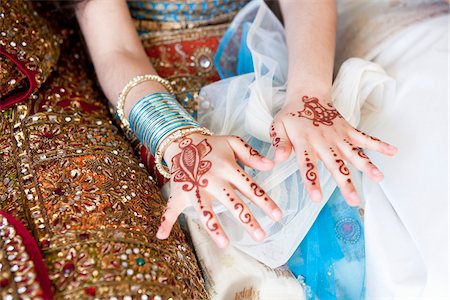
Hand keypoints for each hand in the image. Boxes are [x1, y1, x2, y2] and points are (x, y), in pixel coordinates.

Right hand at [156, 134, 282, 247]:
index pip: (251, 188)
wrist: (183, 141)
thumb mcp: (233, 143)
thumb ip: (252, 154)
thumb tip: (272, 166)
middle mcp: (213, 180)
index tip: (278, 216)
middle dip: (247, 220)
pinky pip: (170, 208)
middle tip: (260, 236)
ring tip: (225, 244)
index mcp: (228, 169)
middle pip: (233, 203)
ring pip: (205, 210)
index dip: (265, 202)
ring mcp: (195, 188)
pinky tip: (161, 235)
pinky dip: (165, 221)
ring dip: (214, 228)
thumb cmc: (211, 145)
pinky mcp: (180, 192)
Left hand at [271, 94, 396, 205]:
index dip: (312, 181)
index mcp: (305, 142)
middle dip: (346, 183)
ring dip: (367, 165)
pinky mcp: (348, 130)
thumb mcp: (278, 127)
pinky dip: (379, 144)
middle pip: (336, 164)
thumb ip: (279, 143)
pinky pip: (365, 138)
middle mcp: (324, 141)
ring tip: (379, 178)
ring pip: (354, 153)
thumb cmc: (291, 116)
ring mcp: (338, 136)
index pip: (308, 164)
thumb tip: (277, 158)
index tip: (317, 198)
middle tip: (354, 200)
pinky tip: (393, 151)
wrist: (307, 96)